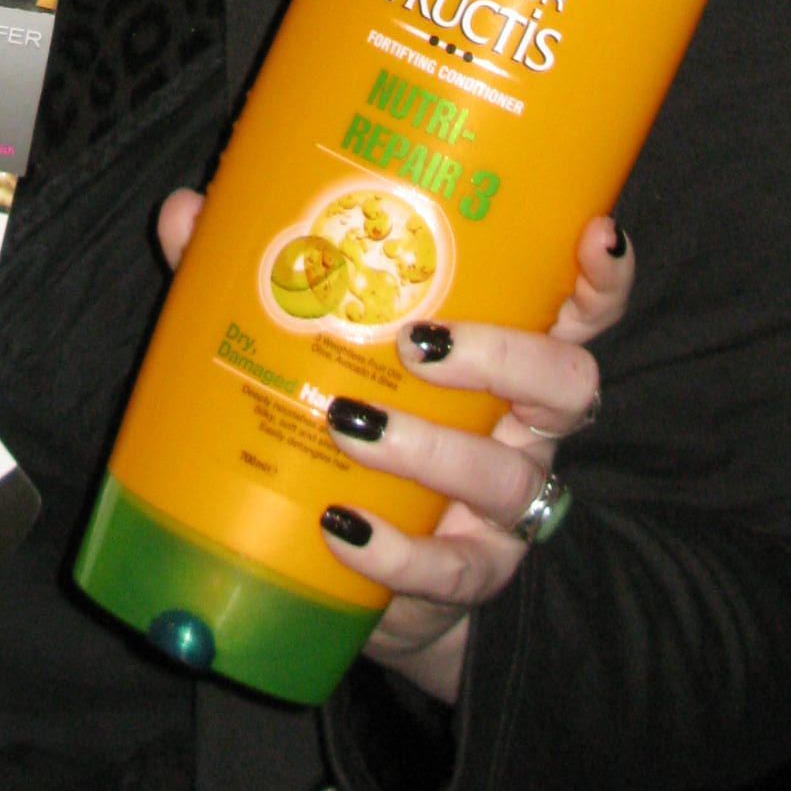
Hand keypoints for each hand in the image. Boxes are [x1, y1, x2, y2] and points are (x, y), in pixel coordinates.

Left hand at [154, 194, 633, 706]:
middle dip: (504, 355)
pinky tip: (344, 529)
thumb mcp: (317, 351)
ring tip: (350, 426)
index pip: (580, 310)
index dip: (603, 276)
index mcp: (505, 357)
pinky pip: (449, 569)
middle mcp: (524, 430)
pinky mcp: (467, 579)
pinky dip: (396, 551)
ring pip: (506, 476)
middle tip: (421, 341)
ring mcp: (503, 510)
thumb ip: (260, 277)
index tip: (595, 233)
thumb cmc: (355, 432)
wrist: (370, 581)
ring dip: (429, 448)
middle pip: (570, 385)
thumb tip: (186, 210)